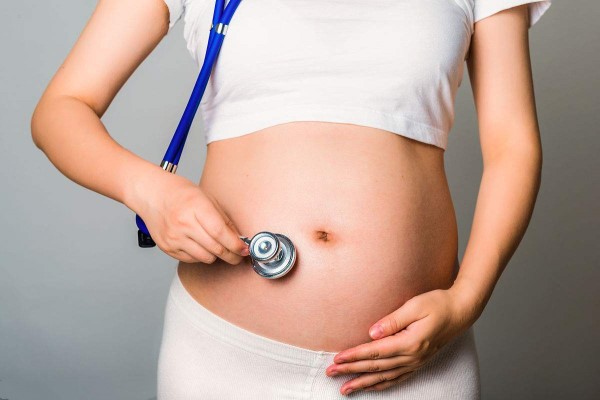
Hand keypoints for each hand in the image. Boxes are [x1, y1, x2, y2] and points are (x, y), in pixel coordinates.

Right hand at [134, 172, 249, 263]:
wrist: (152, 195)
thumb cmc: (181, 193)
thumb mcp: (207, 198)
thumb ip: (224, 220)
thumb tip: (239, 239)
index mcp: (195, 207)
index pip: (220, 233)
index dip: (236, 244)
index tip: (245, 249)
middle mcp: (183, 224)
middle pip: (215, 248)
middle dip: (231, 255)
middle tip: (239, 256)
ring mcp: (174, 237)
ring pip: (205, 258)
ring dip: (216, 255)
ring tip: (219, 248)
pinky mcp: (167, 247)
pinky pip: (192, 259)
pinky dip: (201, 255)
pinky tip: (201, 245)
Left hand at [325, 285, 479, 394]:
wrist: (460, 311)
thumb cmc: (438, 304)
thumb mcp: (415, 306)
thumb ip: (392, 320)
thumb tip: (372, 332)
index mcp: (410, 343)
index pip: (375, 352)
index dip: (354, 356)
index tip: (336, 359)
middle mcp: (412, 356)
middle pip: (375, 367)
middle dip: (351, 371)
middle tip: (330, 373)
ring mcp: (415, 362)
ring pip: (384, 377)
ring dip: (363, 383)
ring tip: (345, 389)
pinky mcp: (417, 362)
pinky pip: (396, 378)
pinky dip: (381, 384)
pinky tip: (370, 387)